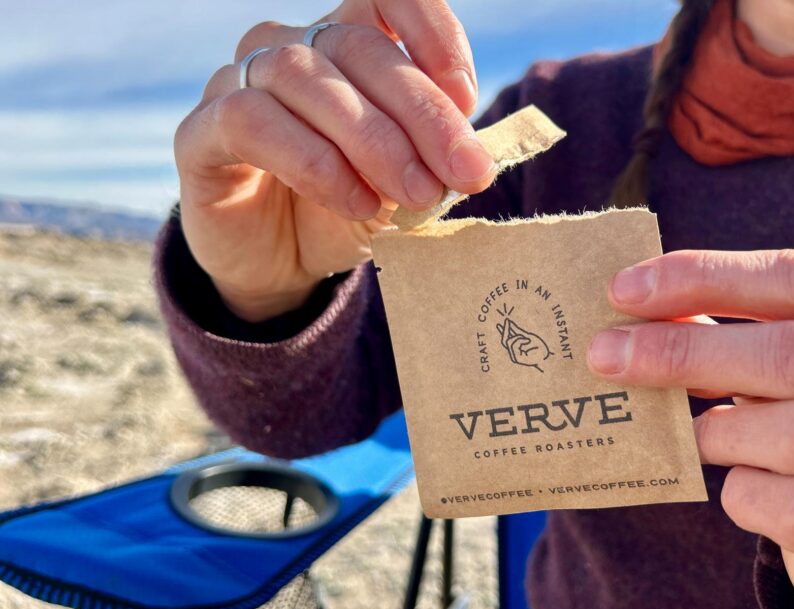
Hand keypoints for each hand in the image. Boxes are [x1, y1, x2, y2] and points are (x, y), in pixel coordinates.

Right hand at [174, 0, 495, 321]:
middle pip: (358, 47)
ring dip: (372, 140)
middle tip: (464, 171)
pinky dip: (313, 163)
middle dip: (422, 113)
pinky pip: (252, 122)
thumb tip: (471, 151)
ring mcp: (239, 83)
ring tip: (415, 194)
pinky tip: (354, 201)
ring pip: (304, 78)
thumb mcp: (407, 183)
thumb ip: (434, 158)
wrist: (284, 269)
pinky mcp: (200, 134)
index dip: (432, 32)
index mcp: (347, 45)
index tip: (467, 95)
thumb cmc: (350, 210)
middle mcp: (291, 48)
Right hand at [497, 317, 553, 371]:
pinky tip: (528, 340)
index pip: (506, 340)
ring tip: (527, 339)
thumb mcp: (527, 336)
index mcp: (516, 349)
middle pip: (504, 341)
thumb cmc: (539, 347)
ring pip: (509, 342)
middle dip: (505, 331)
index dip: (504, 331)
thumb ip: (517, 331)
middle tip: (507, 321)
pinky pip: (514, 345)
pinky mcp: (516, 359)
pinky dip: (520, 341)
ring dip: (517, 338)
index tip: (506, 320)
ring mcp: (514, 357)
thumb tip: (509, 323)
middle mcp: (514, 354)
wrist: (546, 355)